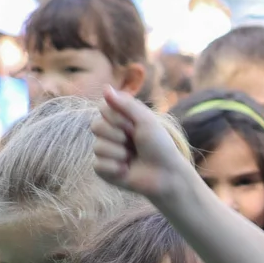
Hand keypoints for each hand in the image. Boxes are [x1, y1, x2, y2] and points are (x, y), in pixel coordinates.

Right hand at [92, 86, 200, 207]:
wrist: (167, 174)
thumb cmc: (160, 146)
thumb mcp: (146, 121)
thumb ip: (126, 104)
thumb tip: (105, 87)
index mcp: (120, 120)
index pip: (103, 109)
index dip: (118, 119)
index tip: (135, 127)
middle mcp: (110, 134)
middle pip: (95, 126)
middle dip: (118, 136)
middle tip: (135, 144)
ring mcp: (106, 152)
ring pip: (98, 147)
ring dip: (120, 153)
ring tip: (133, 158)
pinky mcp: (104, 170)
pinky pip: (98, 166)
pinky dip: (115, 169)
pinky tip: (127, 171)